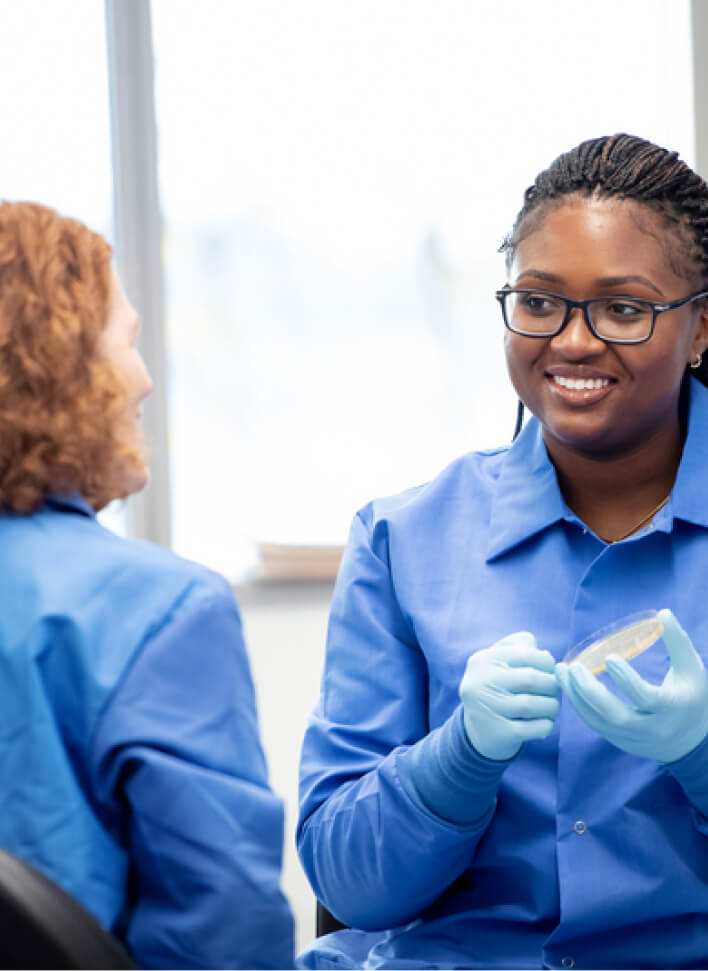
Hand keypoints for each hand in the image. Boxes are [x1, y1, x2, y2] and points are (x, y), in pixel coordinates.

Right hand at [459, 632, 559, 760]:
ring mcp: (487, 708)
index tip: (550, 672)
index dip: (548, 664)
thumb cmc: (497, 687)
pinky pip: (534, 728)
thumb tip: (546, 656)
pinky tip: (545, 722)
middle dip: (552, 685)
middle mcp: (480, 682)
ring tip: (551, 707)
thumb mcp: (500, 661)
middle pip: (531, 679)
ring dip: (551, 706)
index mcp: (483, 660)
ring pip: (533, 705)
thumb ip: (521, 647)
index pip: (527, 654)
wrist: (477, 729)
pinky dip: (547, 724)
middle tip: (553, 691)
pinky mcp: (499, 733)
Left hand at [556, 608, 707, 763]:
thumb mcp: (691, 669)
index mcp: (671, 708)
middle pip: (615, 716)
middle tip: (573, 667)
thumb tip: (663, 613)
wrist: (692, 740)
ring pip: (599, 722)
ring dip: (576, 697)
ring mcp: (634, 739)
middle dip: (590, 692)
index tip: (608, 657)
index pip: (645, 696)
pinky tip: (568, 686)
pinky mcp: (621, 743)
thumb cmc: (692, 696)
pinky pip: (596, 725)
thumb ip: (677, 642)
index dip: (625, 678)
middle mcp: (652, 728)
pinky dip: (580, 706)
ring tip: (562, 672)